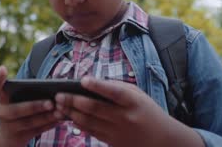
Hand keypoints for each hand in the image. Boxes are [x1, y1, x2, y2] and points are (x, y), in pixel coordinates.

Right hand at [0, 66, 60, 146]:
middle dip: (35, 106)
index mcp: (3, 100)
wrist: (10, 138)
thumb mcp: (17, 102)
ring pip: (29, 123)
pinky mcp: (20, 138)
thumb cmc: (19, 111)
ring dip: (46, 117)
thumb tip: (51, 87)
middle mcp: (3, 113)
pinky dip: (49, 125)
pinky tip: (60, 120)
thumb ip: (28, 94)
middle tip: (50, 103)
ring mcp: (10, 127)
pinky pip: (36, 131)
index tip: (3, 68)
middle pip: (17, 110)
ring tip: (60, 112)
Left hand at [54, 76, 203, 146]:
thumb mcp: (138, 95)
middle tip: (58, 95)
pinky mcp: (113, 142)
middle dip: (74, 101)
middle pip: (95, 108)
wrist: (162, 140)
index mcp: (133, 102)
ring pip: (90, 121)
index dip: (98, 86)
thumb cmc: (147, 111)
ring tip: (59, 105)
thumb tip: (93, 84)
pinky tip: (69, 118)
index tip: (83, 80)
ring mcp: (118, 132)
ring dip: (72, 113)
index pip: (113, 92)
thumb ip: (117, 88)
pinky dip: (79, 124)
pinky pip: (92, 132)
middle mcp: (124, 117)